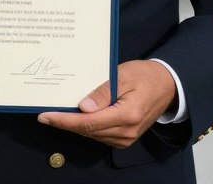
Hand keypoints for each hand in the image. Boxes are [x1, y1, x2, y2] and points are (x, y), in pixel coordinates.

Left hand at [37, 60, 176, 147]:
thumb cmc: (145, 76)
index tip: (45, 116)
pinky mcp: (125, 138)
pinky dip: (86, 127)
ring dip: (74, 126)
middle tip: (45, 114)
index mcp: (126, 115)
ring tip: (56, 113)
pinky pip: (99, 135)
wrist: (167, 85)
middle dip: (64, 123)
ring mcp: (126, 138)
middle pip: (87, 131)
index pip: (88, 122)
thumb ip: (103, 92)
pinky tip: (76, 117)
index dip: (64, 121)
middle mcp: (126, 132)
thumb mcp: (123, 75)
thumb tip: (82, 108)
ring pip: (92, 135)